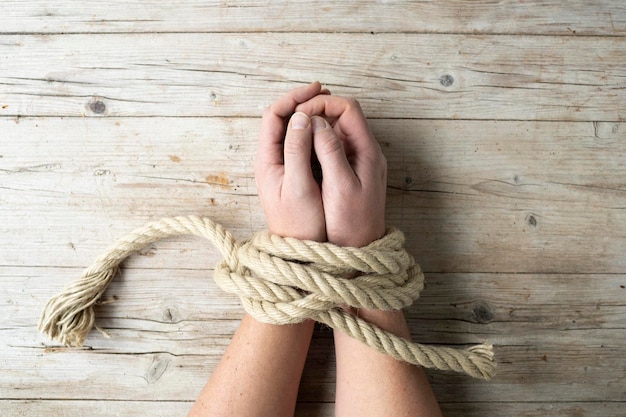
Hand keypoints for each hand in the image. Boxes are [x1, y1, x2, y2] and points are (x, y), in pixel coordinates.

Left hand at [254, 82, 328, 240]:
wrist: (299, 253)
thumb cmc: (300, 225)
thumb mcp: (300, 186)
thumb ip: (297, 150)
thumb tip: (301, 117)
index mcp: (267, 159)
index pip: (274, 115)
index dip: (294, 99)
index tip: (317, 90)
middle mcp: (271, 160)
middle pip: (282, 120)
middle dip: (302, 103)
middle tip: (327, 95)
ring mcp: (283, 167)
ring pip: (292, 131)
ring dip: (309, 116)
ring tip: (331, 108)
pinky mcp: (294, 175)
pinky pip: (301, 145)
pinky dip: (314, 133)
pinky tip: (330, 131)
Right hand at [296, 96, 386, 246]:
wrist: (361, 251)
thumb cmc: (352, 224)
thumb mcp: (340, 187)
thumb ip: (330, 152)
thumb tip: (317, 121)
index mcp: (367, 151)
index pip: (348, 109)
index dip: (323, 104)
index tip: (300, 112)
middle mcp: (365, 152)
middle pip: (342, 115)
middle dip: (317, 111)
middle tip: (293, 119)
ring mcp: (358, 161)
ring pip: (336, 130)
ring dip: (315, 126)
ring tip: (293, 132)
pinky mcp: (350, 172)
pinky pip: (333, 146)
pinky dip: (316, 142)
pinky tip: (301, 149)